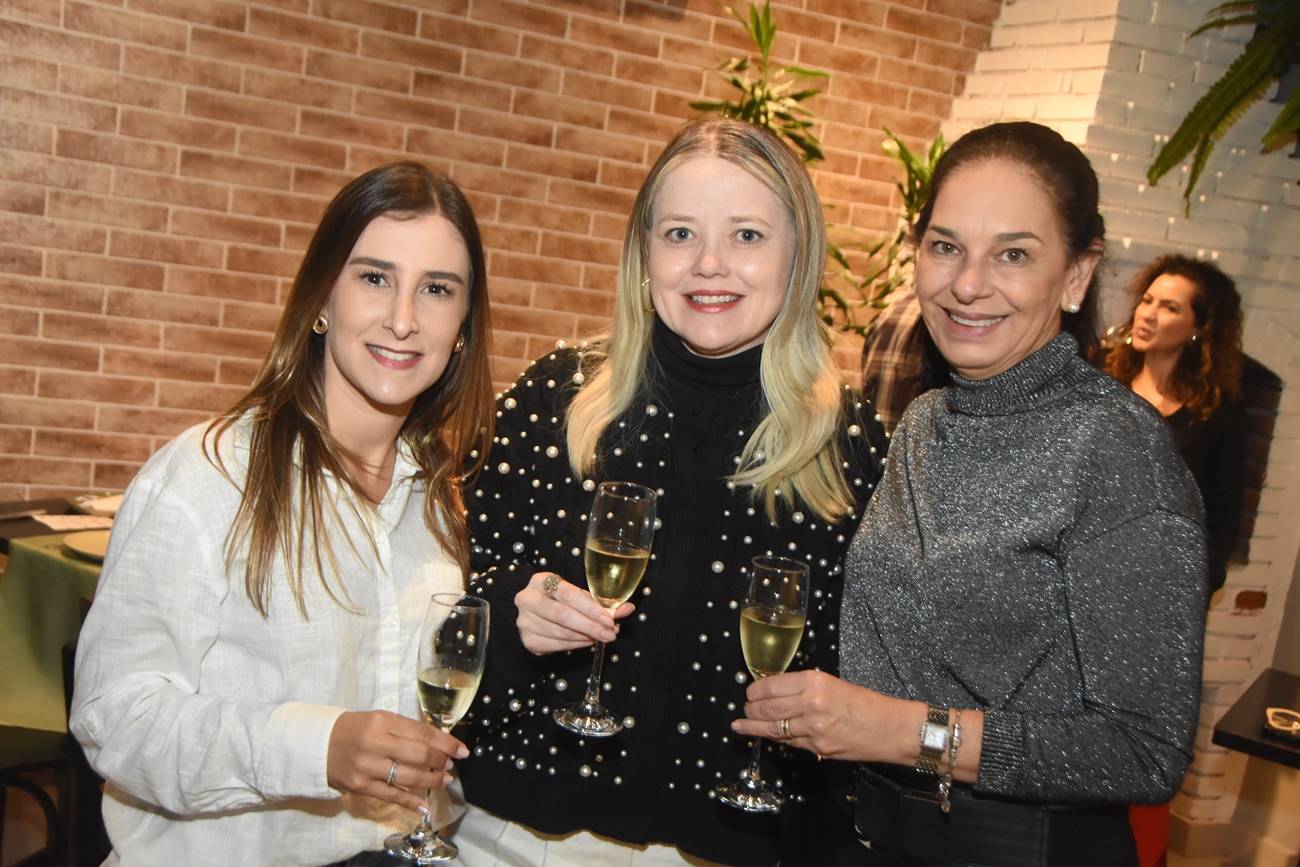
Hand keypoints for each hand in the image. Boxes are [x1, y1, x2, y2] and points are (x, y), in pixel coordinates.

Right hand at [326, 710, 467, 813]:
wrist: (318, 744)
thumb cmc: (354, 729)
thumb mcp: (379, 719)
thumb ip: (406, 729)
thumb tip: (438, 742)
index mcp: (383, 721)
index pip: (423, 733)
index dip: (446, 743)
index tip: (462, 750)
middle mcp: (376, 742)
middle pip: (419, 754)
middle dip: (442, 761)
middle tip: (452, 764)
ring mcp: (367, 766)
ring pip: (408, 776)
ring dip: (432, 780)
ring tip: (444, 780)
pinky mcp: (360, 786)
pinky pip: (391, 795)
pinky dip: (410, 801)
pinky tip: (424, 805)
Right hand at [515, 571, 633, 654]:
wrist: (533, 611)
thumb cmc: (560, 600)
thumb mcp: (578, 596)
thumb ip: (601, 603)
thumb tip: (628, 609)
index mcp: (541, 581)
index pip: (568, 594)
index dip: (590, 608)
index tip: (610, 619)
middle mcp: (527, 599)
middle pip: (562, 615)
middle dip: (590, 626)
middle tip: (610, 634)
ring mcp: (524, 621)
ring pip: (560, 632)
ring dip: (585, 637)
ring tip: (601, 637)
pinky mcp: (528, 640)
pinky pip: (555, 646)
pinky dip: (575, 645)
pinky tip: (587, 642)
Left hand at [730, 670, 913, 763]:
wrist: (890, 729)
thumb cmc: (865, 703)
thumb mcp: (833, 683)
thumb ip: (805, 688)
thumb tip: (777, 691)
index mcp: (814, 682)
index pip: (772, 686)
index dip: (755, 690)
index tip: (749, 692)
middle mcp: (810, 704)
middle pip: (768, 708)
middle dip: (750, 709)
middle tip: (744, 708)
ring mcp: (812, 729)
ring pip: (773, 729)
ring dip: (754, 727)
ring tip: (740, 725)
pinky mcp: (817, 748)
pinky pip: (789, 742)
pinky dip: (774, 738)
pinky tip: (762, 736)